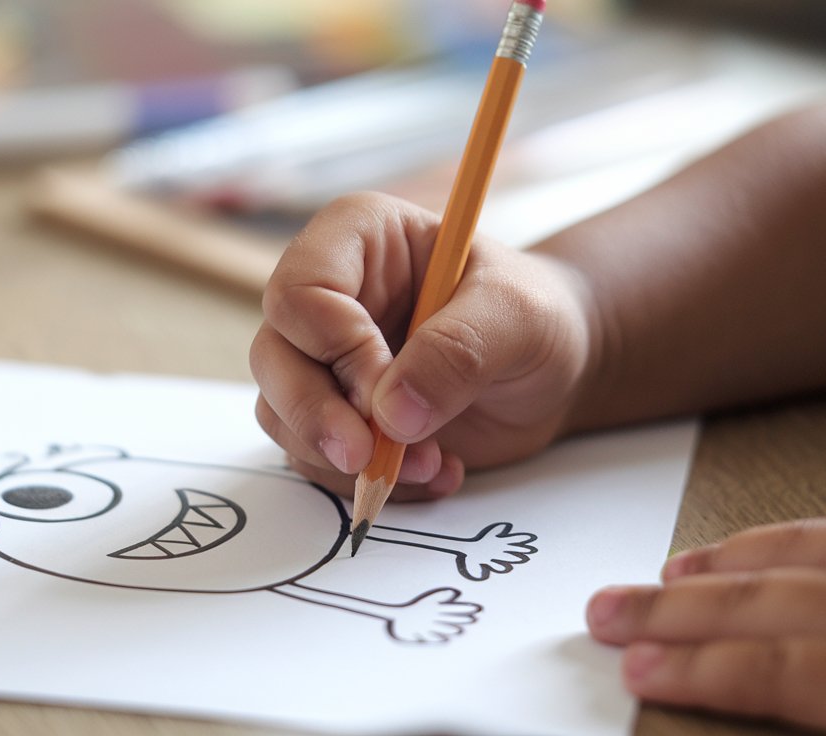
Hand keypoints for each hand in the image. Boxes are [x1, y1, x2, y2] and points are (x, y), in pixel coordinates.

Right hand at [251, 192, 591, 498]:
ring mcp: (326, 359)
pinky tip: (433, 472)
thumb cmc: (536, 316)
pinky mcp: (337, 414)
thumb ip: (459, 351)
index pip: (302, 289)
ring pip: (281, 412)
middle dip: (317, 415)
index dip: (335, 347)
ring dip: (346, 457)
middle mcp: (329, 296)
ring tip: (430, 463)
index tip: (386, 394)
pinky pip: (316, 457)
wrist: (551, 370)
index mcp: (360, 238)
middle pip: (274, 356)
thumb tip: (392, 412)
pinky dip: (368, 480)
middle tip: (368, 456)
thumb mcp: (519, 316)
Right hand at [586, 518, 825, 734]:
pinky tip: (724, 551)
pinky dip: (758, 542)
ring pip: (778, 566)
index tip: (635, 672)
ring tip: (636, 587)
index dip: (696, 672)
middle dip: (668, 615)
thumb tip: (787, 718)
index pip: (776, 674)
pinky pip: (822, 534)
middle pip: (758, 612)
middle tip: (597, 615)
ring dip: (697, 577)